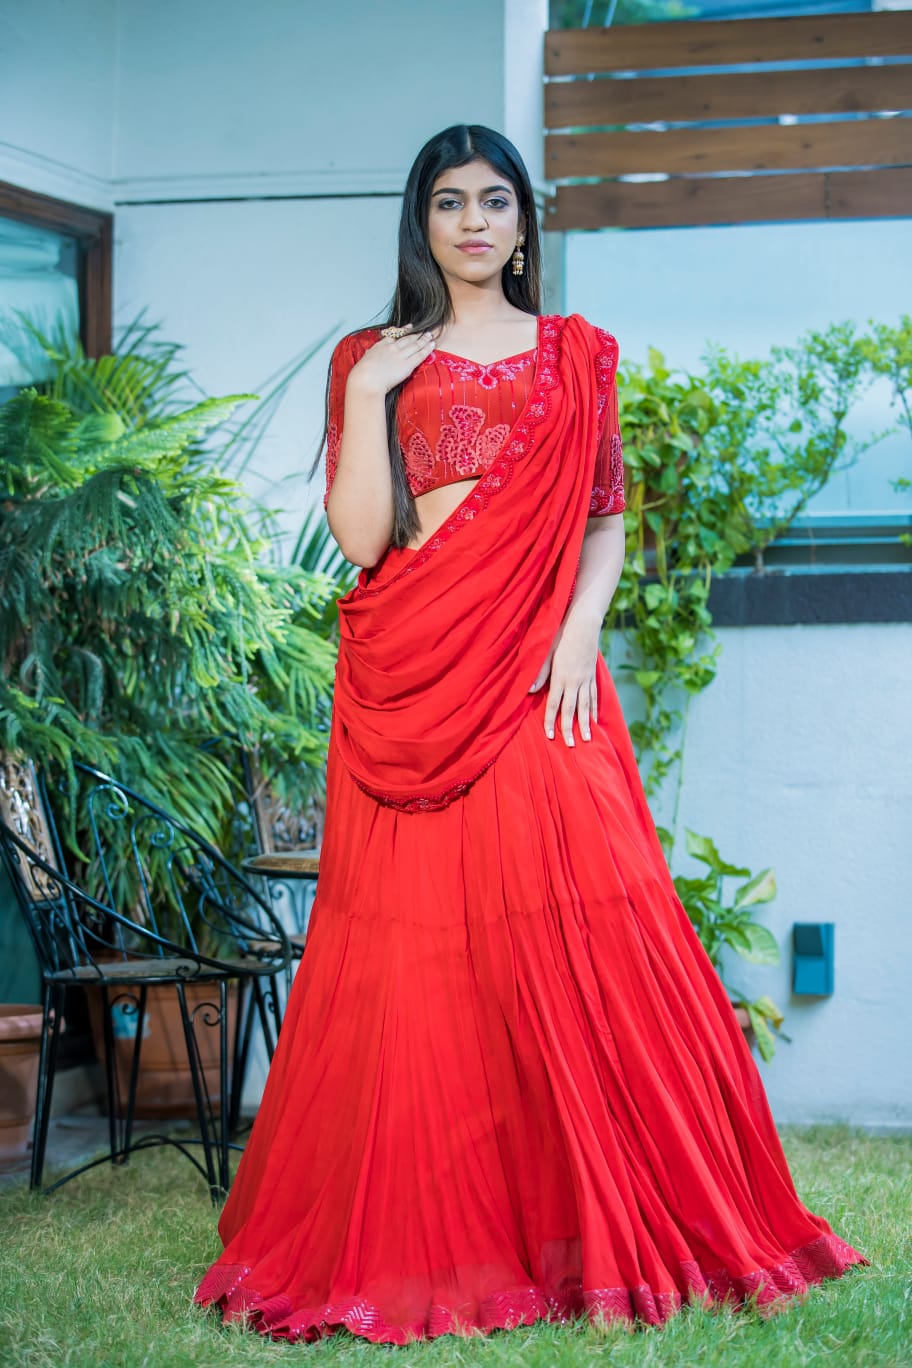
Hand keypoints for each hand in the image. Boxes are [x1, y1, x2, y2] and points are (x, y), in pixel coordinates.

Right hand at [348, 326, 436, 396]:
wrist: (367, 380)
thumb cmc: (362, 374)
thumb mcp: (363, 361)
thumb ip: (370, 357)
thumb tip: (368, 357)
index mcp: (380, 346)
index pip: (394, 336)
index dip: (404, 331)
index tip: (410, 327)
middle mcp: (392, 348)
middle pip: (407, 338)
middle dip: (416, 334)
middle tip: (424, 330)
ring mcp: (400, 355)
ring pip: (415, 344)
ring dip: (424, 339)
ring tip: (430, 335)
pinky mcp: (407, 365)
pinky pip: (420, 355)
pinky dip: (427, 349)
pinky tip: (432, 345)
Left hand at [529, 618, 599, 746]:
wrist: (584, 625)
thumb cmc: (561, 636)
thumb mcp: (546, 652)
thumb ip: (539, 673)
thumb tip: (531, 690)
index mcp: (560, 677)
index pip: (554, 704)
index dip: (551, 721)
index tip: (550, 736)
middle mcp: (574, 681)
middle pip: (571, 710)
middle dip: (570, 729)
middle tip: (571, 745)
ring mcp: (585, 679)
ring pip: (585, 706)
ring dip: (585, 724)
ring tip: (588, 739)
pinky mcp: (592, 676)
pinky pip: (594, 696)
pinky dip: (594, 709)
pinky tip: (594, 719)